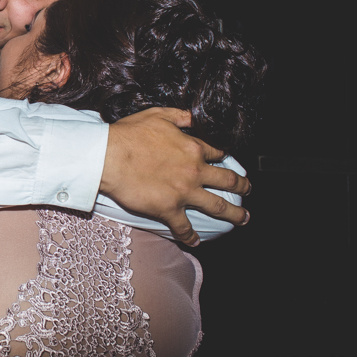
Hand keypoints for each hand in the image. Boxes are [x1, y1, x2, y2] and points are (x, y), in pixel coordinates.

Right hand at [101, 107, 250, 246]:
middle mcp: (194, 171)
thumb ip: (181, 116)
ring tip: (243, 218)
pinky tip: (195, 241)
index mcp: (193, 148)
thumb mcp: (158, 115)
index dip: (225, 157)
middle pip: (227, 180)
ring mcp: (184, 192)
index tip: (229, 162)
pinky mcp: (169, 210)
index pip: (217, 153)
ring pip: (218, 206)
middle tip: (248, 189)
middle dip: (242, 185)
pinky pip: (185, 227)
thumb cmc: (129, 135)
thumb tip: (195, 117)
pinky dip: (191, 236)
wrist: (108, 157)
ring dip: (234, 214)